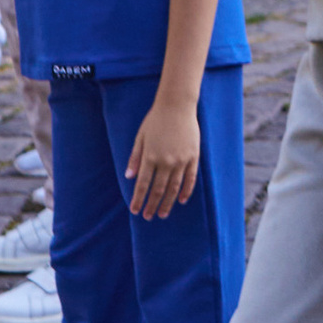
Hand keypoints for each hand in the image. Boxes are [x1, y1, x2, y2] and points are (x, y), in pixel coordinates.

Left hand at [126, 86, 202, 220]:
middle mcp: (166, 161)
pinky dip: (186, 191)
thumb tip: (129, 177)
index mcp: (150, 157)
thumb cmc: (155, 120)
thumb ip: (135, 158)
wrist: (177, 106)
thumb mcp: (140, 137)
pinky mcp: (193, 157)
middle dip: (152, 205)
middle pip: (158, 190)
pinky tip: (181, 201)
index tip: (135, 210)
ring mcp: (181, 160)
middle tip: (148, 216)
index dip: (139, 199)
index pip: (143, 184)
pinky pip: (190, 179)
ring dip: (167, 203)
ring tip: (162, 214)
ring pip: (174, 188)